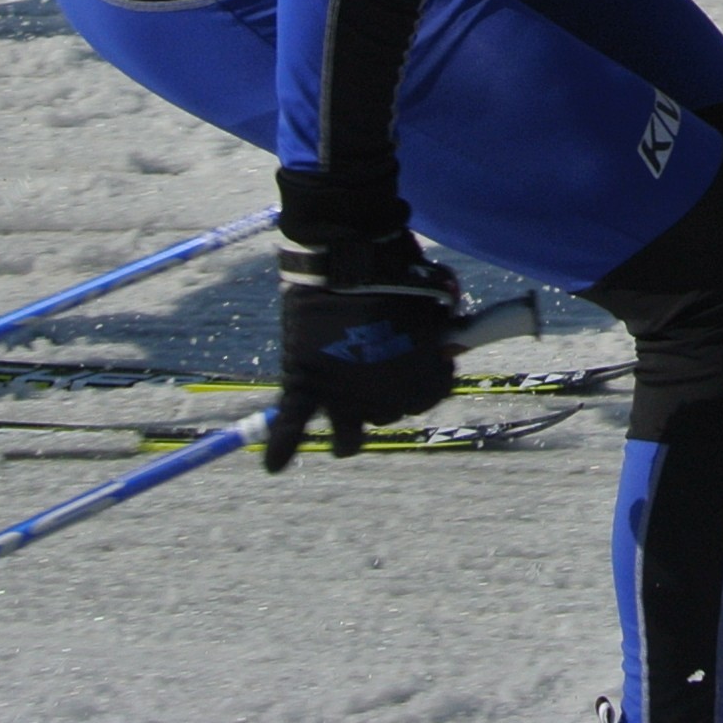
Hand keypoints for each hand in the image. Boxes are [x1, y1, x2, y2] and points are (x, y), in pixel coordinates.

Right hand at [266, 221, 465, 469]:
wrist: (350, 258)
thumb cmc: (400, 274)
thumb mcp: (435, 303)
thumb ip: (440, 331)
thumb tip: (448, 342)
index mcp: (419, 380)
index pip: (433, 395)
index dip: (432, 375)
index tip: (430, 355)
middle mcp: (381, 397)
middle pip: (391, 413)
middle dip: (391, 394)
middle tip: (384, 366)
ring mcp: (340, 394)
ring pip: (349, 436)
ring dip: (349, 432)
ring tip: (347, 433)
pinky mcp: (303, 383)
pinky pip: (289, 423)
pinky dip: (281, 444)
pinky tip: (274, 464)